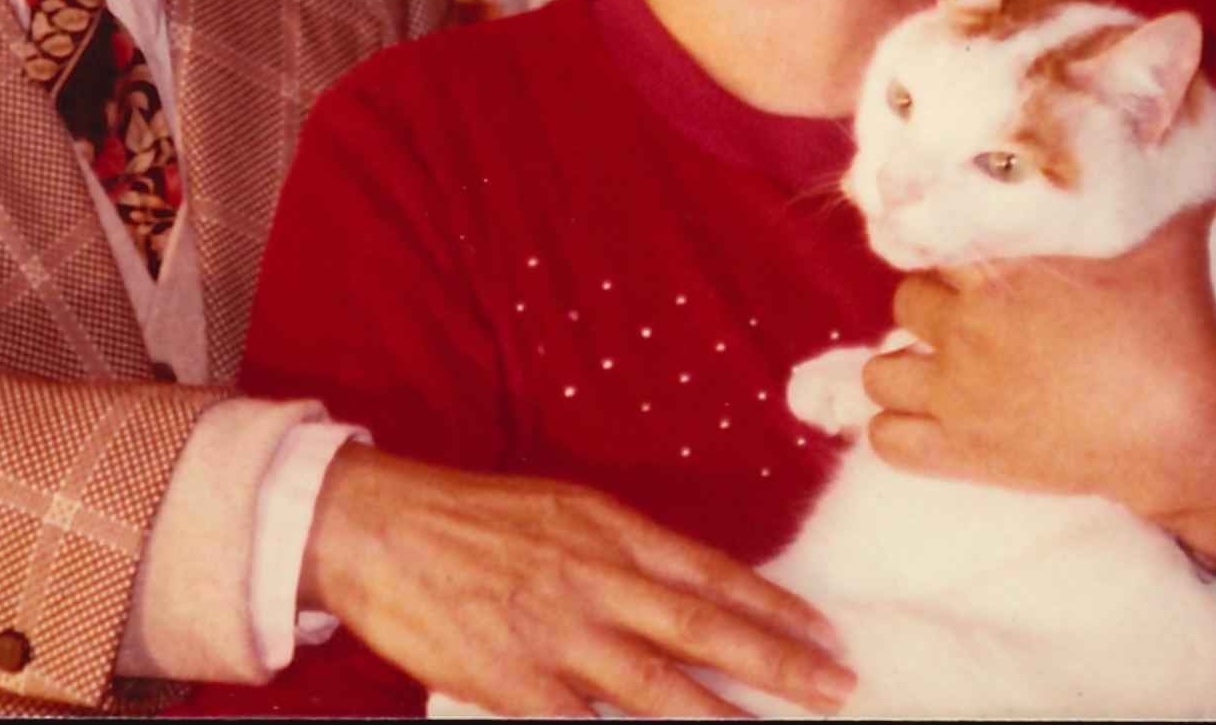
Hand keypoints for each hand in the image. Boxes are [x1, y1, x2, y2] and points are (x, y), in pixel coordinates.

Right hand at [301, 445, 856, 718]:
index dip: (773, 607)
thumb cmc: (470, 516)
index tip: (824, 634)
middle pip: (702, 629)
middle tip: (836, 685)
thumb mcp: (561, 510)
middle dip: (776, 662)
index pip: (711, 574)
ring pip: (658, 686)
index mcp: (609, 530)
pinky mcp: (514, 682)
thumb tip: (689, 584)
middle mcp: (595, 579)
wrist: (379, 525)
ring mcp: (556, 635)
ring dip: (723, 717)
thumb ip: (623, 550)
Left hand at [860, 198, 1215, 559]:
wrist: (1186, 432)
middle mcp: (966, 324)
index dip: (950, 239)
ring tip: (945, 365)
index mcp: (1002, 266)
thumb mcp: (1171, 231)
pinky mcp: (962, 454)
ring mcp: (958, 393)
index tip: (969, 248)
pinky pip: (885, 441)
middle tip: (973, 311)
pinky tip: (933, 419)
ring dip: (906, 365)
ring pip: (881, 372)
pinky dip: (898, 430)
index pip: (933, 234)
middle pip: (907, 297)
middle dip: (935, 301)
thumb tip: (1186, 99)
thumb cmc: (1178, 327)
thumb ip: (1157, 172)